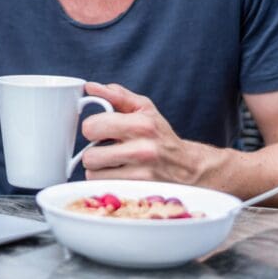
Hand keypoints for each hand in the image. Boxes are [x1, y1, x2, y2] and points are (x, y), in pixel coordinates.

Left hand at [79, 82, 206, 184]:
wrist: (187, 166)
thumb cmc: (160, 134)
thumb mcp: (143, 108)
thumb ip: (116, 95)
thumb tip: (90, 87)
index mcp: (141, 124)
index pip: (91, 127)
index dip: (92, 128)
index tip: (100, 130)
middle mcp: (143, 150)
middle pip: (89, 156)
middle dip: (93, 151)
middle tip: (106, 148)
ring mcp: (142, 174)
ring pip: (94, 174)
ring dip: (99, 169)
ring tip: (114, 162)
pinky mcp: (140, 191)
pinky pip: (105, 187)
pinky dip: (107, 181)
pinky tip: (120, 174)